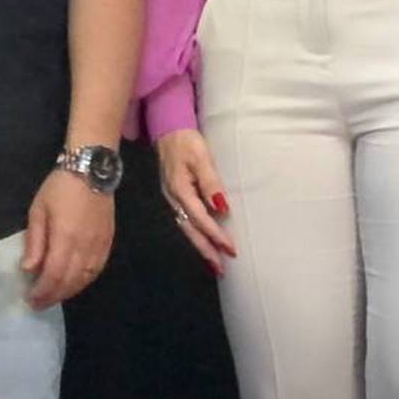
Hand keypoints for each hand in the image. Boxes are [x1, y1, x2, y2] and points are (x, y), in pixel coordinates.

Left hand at [21, 169, 114, 307]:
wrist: (90, 170)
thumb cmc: (59, 187)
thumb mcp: (38, 210)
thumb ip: (35, 241)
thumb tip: (29, 269)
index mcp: (65, 238)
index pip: (54, 274)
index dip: (43, 291)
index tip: (31, 300)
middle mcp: (85, 246)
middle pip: (70, 281)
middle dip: (54, 296)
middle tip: (39, 304)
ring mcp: (100, 245)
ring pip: (85, 279)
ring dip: (69, 291)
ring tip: (54, 296)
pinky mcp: (108, 242)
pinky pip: (97, 270)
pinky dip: (84, 281)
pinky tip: (74, 284)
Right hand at [155, 127, 234, 273]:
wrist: (167, 128)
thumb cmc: (187, 141)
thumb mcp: (201, 158)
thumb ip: (211, 182)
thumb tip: (222, 208)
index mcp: (180, 190)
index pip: (200, 219)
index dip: (215, 235)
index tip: (230, 250)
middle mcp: (173, 198)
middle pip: (190, 229)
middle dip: (205, 249)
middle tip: (221, 269)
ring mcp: (171, 197)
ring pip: (186, 227)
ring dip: (200, 245)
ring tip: (214, 262)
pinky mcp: (174, 194)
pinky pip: (184, 220)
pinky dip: (194, 233)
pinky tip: (202, 240)